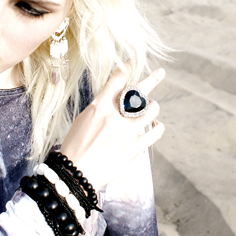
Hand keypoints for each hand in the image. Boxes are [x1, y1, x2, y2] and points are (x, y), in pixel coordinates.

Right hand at [59, 66, 165, 188]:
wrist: (75, 174)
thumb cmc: (75, 147)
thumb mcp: (83, 120)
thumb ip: (100, 108)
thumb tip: (112, 100)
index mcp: (100, 106)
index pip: (117, 79)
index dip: (127, 67)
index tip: (133, 61)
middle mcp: (115, 115)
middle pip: (139, 91)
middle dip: (152, 79)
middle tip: (160, 72)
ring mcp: (127, 131)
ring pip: (151, 110)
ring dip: (153, 107)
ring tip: (152, 108)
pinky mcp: (135, 148)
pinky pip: (155, 132)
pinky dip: (158, 128)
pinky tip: (156, 127)